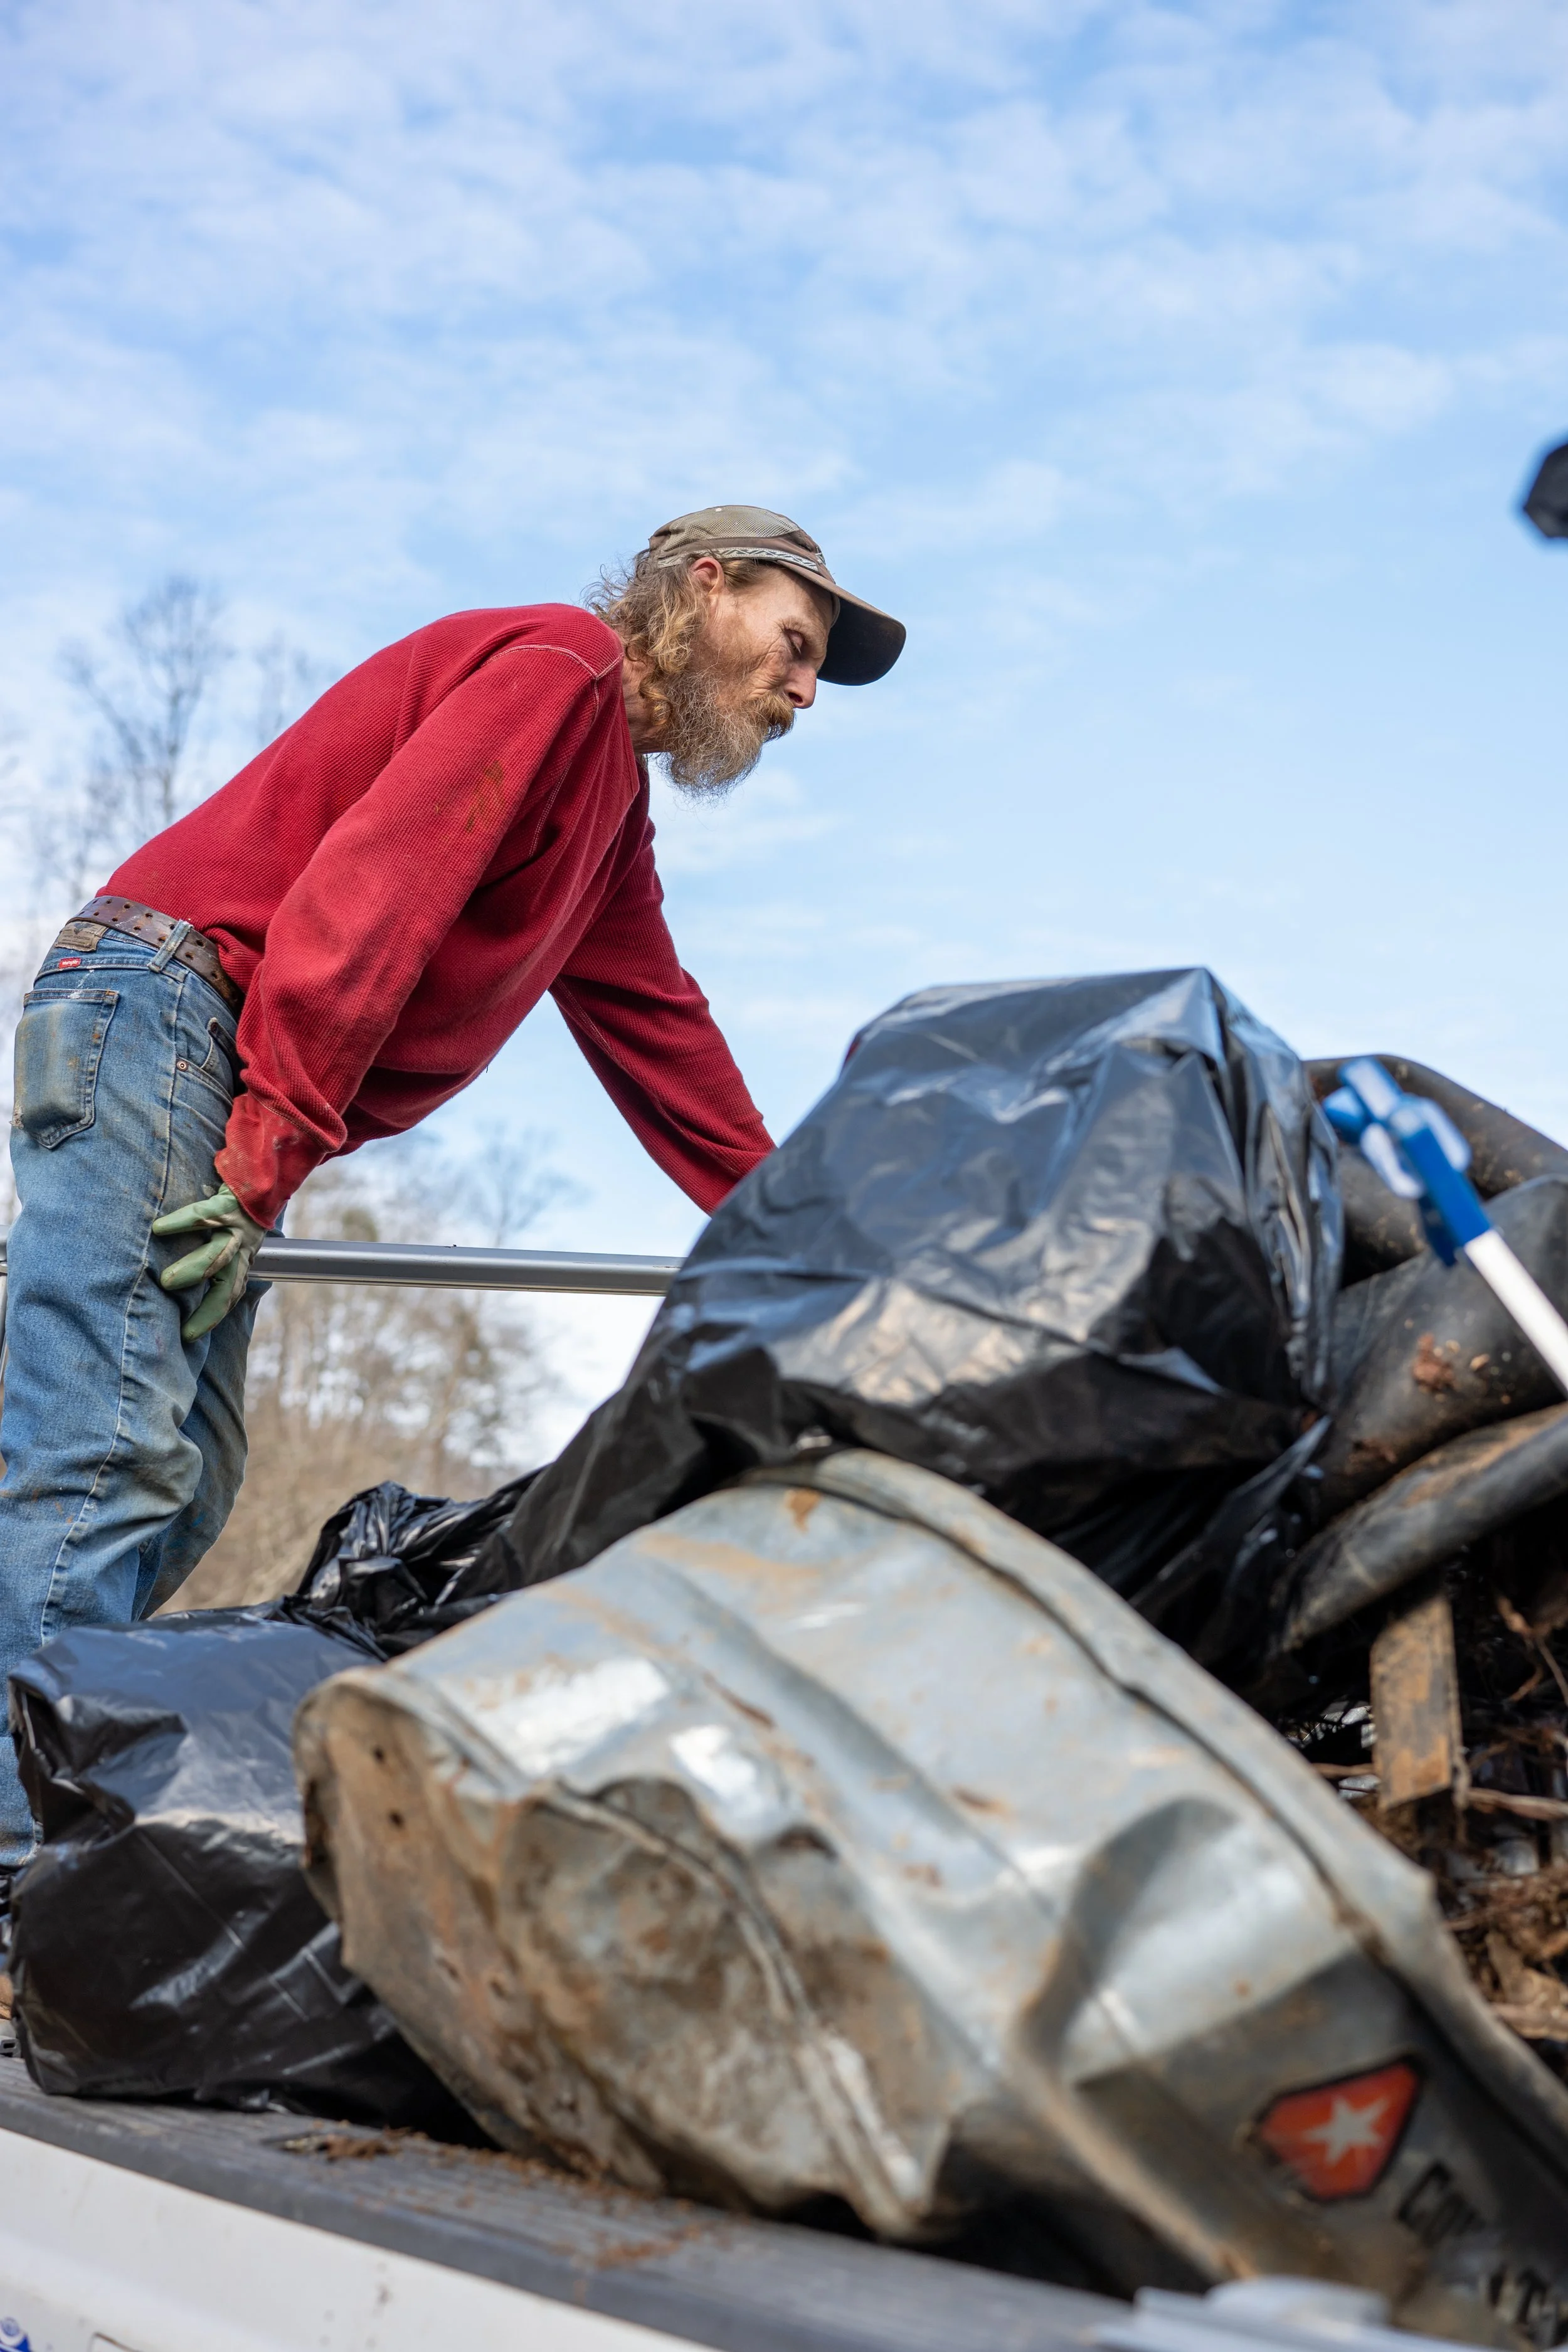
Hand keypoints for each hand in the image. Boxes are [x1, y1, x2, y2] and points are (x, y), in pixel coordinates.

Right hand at [152, 1183, 267, 1339]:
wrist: (262, 1169)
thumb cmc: (237, 1204)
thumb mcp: (232, 1233)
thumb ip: (212, 1253)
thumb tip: (174, 1275)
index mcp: (243, 1257)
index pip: (230, 1294)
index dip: (213, 1316)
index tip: (190, 1336)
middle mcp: (243, 1247)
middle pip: (229, 1286)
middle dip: (209, 1310)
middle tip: (186, 1331)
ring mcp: (237, 1226)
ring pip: (219, 1255)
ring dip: (195, 1270)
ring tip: (167, 1284)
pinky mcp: (229, 1203)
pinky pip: (206, 1214)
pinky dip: (183, 1223)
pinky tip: (159, 1230)